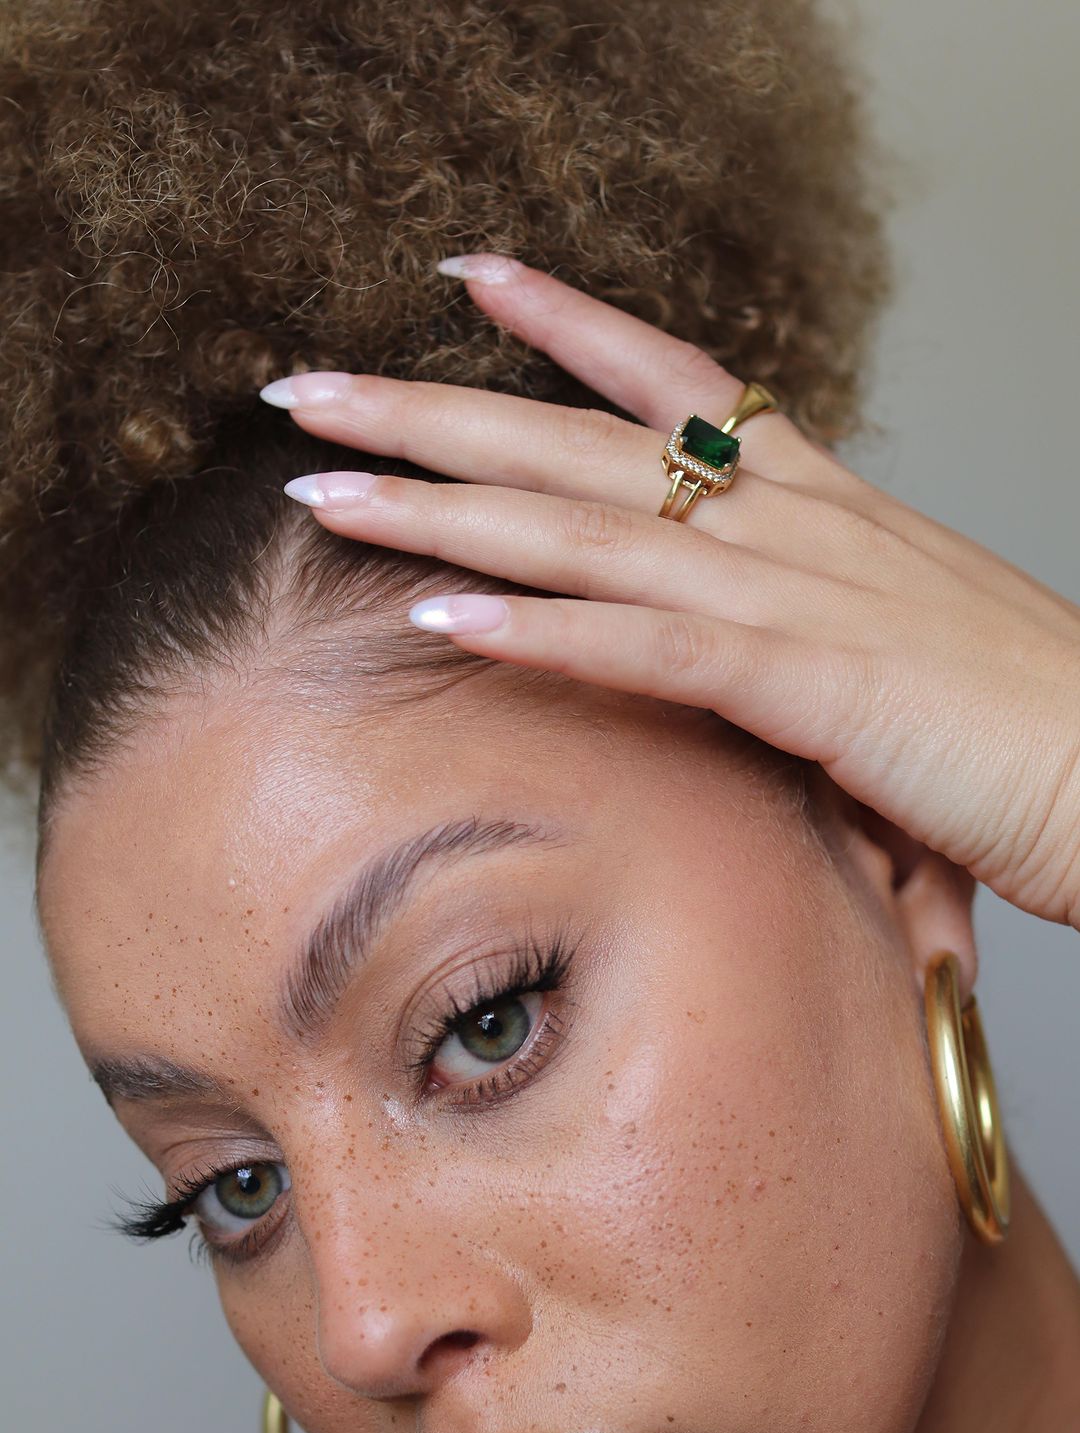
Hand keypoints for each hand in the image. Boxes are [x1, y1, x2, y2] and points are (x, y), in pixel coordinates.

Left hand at [268, 255, 1079, 930]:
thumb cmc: (1031, 726)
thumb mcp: (904, 650)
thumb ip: (810, 633)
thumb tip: (747, 658)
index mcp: (825, 506)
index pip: (677, 383)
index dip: (567, 324)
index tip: (471, 278)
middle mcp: (798, 523)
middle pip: (585, 443)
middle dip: (437, 410)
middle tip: (313, 389)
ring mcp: (800, 593)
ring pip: (588, 531)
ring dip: (445, 509)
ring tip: (325, 492)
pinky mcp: (811, 680)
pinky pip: (649, 645)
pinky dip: (539, 632)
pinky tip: (438, 620)